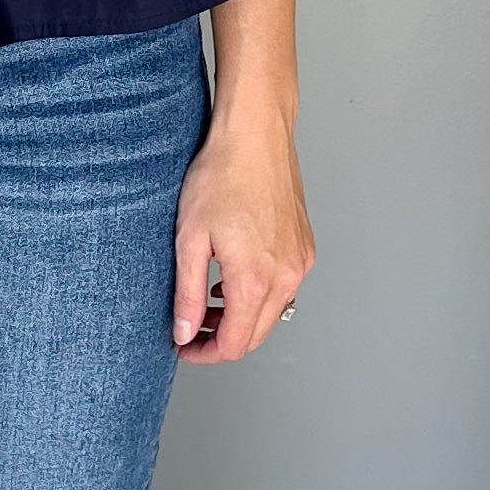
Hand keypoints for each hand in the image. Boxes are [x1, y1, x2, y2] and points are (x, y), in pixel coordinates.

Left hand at [171, 98, 312, 364]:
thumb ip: (187, 294)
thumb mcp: (189, 240)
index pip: (234, 343)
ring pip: (273, 313)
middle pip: (257, 334)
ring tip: (208, 300)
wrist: (255, 136)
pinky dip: (260, 295)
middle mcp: (286, 276)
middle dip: (222, 338)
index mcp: (255, 280)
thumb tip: (185, 332)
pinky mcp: (304, 247)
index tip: (185, 346)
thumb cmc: (221, 177)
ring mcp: (300, 261)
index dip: (206, 353)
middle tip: (191, 326)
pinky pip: (285, 288)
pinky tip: (233, 277)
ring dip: (241, 317)